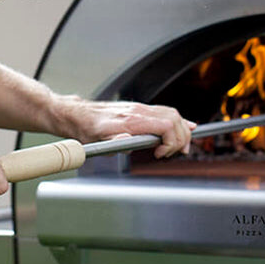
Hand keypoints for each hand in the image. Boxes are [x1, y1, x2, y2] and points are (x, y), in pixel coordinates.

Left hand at [54, 97, 195, 157]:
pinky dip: (177, 120)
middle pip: (174, 118)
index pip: (166, 125)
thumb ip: (115, 142)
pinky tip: (186, 125)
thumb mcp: (97, 141)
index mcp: (131, 120)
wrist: (78, 115)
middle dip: (182, 137)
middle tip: (177, 152)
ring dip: (182, 129)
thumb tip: (129, 144)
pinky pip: (164, 112)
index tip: (161, 154)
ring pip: (171, 114)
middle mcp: (138, 111)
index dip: (172, 141)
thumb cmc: (86, 129)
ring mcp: (140, 109)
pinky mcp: (139, 110)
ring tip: (182, 145)